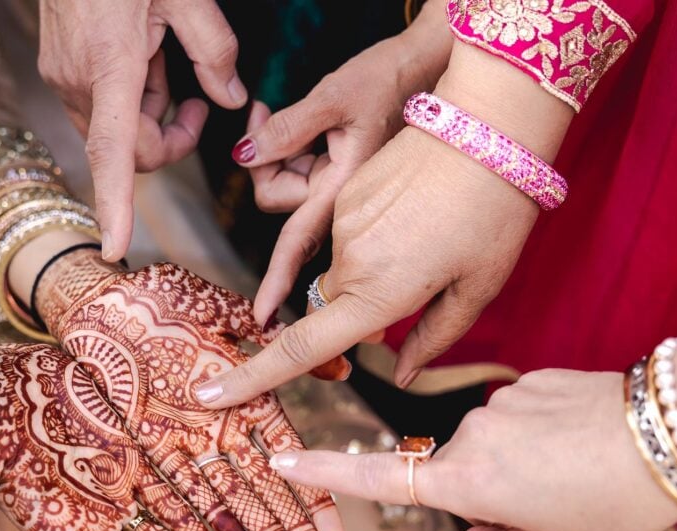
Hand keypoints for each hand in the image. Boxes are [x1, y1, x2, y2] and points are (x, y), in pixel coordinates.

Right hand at [37, 0, 246, 260]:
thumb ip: (214, 49)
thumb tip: (230, 99)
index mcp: (111, 65)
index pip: (112, 151)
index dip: (116, 204)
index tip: (116, 246)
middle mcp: (79, 80)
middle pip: (126, 150)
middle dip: (165, 142)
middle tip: (197, 102)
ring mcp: (64, 76)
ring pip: (115, 131)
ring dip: (148, 117)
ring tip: (168, 65)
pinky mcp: (59, 69)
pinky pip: (101, 108)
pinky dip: (130, 100)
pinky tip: (144, 58)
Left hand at [37, 254, 345, 530]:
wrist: (96, 300)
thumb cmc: (161, 301)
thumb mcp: (223, 316)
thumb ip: (272, 340)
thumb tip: (339, 368)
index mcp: (243, 397)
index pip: (290, 458)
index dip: (315, 501)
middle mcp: (219, 429)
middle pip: (267, 491)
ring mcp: (184, 442)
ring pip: (229, 500)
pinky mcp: (147, 447)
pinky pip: (179, 493)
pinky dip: (203, 524)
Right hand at [204, 44, 574, 406]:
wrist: (488, 123)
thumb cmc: (495, 211)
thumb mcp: (479, 287)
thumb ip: (433, 337)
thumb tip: (402, 374)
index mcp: (379, 294)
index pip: (301, 348)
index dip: (251, 377)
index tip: (208, 395)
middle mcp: (349, 262)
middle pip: (332, 307)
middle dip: (362, 308)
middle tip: (424, 279)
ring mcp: (342, 223)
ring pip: (344, 270)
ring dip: (375, 269)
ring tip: (435, 235)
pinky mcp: (347, 193)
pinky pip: (349, 232)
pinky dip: (378, 235)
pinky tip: (421, 210)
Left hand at [234, 4, 451, 323]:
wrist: (433, 65)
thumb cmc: (392, 76)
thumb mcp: (334, 96)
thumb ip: (286, 128)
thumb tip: (243, 154)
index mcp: (348, 189)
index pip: (299, 240)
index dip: (276, 280)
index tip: (261, 318)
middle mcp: (350, 203)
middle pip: (285, 205)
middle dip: (272, 165)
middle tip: (268, 112)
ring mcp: (351, 196)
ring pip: (294, 189)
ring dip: (285, 152)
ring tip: (293, 110)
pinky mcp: (351, 180)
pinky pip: (309, 175)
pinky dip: (298, 149)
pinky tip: (306, 119)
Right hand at [269, 369, 676, 530]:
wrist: (673, 431)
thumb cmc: (612, 501)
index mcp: (468, 479)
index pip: (380, 479)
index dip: (326, 474)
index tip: (281, 459)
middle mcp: (470, 434)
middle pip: (456, 473)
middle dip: (490, 495)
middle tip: (554, 507)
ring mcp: (498, 402)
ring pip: (492, 445)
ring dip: (521, 462)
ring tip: (576, 470)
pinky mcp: (526, 379)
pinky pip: (517, 415)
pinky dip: (541, 433)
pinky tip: (580, 439)